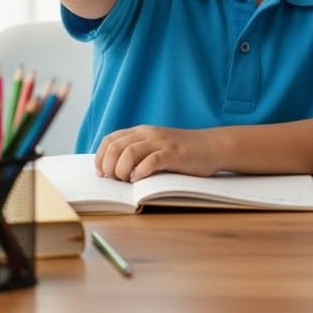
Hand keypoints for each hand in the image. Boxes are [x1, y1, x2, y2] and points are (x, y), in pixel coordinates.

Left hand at [95, 125, 221, 181]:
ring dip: (121, 170)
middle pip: (116, 147)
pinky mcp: (173, 154)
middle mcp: (149, 134)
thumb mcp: (156, 147)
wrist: (212, 146)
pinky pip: (151, 161)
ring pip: (129, 152)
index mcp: (142, 132)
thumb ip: (138, 153)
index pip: (110, 139)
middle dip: (108, 166)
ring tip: (126, 180)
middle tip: (114, 180)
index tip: (101, 173)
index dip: (100, 157)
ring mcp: (161, 142)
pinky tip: (139, 179)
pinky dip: (140, 172)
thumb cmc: (183, 152)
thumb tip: (112, 171)